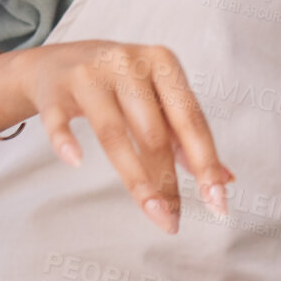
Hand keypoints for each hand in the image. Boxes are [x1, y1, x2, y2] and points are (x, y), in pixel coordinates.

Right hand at [1, 40, 230, 231]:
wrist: (58, 60)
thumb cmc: (121, 84)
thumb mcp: (158, 98)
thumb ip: (187, 135)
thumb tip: (226, 179)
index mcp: (163, 63)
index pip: (191, 120)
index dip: (207, 164)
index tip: (218, 203)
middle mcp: (129, 64)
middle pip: (153, 132)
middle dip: (168, 182)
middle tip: (174, 220)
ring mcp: (89, 76)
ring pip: (113, 134)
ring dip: (136, 180)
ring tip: (153, 213)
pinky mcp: (54, 90)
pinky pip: (59, 121)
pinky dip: (66, 142)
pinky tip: (76, 163)